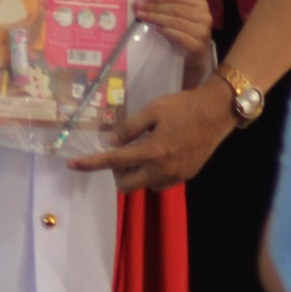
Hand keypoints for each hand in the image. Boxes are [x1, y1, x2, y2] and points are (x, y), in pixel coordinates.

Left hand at [68, 83, 236, 191]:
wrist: (218, 112)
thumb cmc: (184, 106)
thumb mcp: (153, 110)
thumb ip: (129, 128)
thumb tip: (110, 141)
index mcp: (151, 151)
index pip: (113, 161)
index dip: (91, 164)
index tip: (73, 165)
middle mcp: (162, 169)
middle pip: (126, 185)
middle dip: (117, 172)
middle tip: (121, 153)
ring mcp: (175, 176)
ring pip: (144, 185)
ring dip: (136, 173)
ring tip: (143, 150)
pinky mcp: (186, 176)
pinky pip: (160, 182)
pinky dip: (152, 173)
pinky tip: (160, 155)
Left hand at [134, 0, 213, 59]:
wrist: (196, 54)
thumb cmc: (184, 31)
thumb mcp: (178, 16)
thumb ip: (165, 6)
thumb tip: (140, 2)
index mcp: (201, 4)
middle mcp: (205, 16)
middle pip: (176, 9)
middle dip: (155, 7)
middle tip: (139, 6)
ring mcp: (202, 32)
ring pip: (176, 22)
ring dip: (156, 18)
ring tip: (142, 16)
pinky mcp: (198, 46)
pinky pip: (180, 37)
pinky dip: (167, 32)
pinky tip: (156, 29)